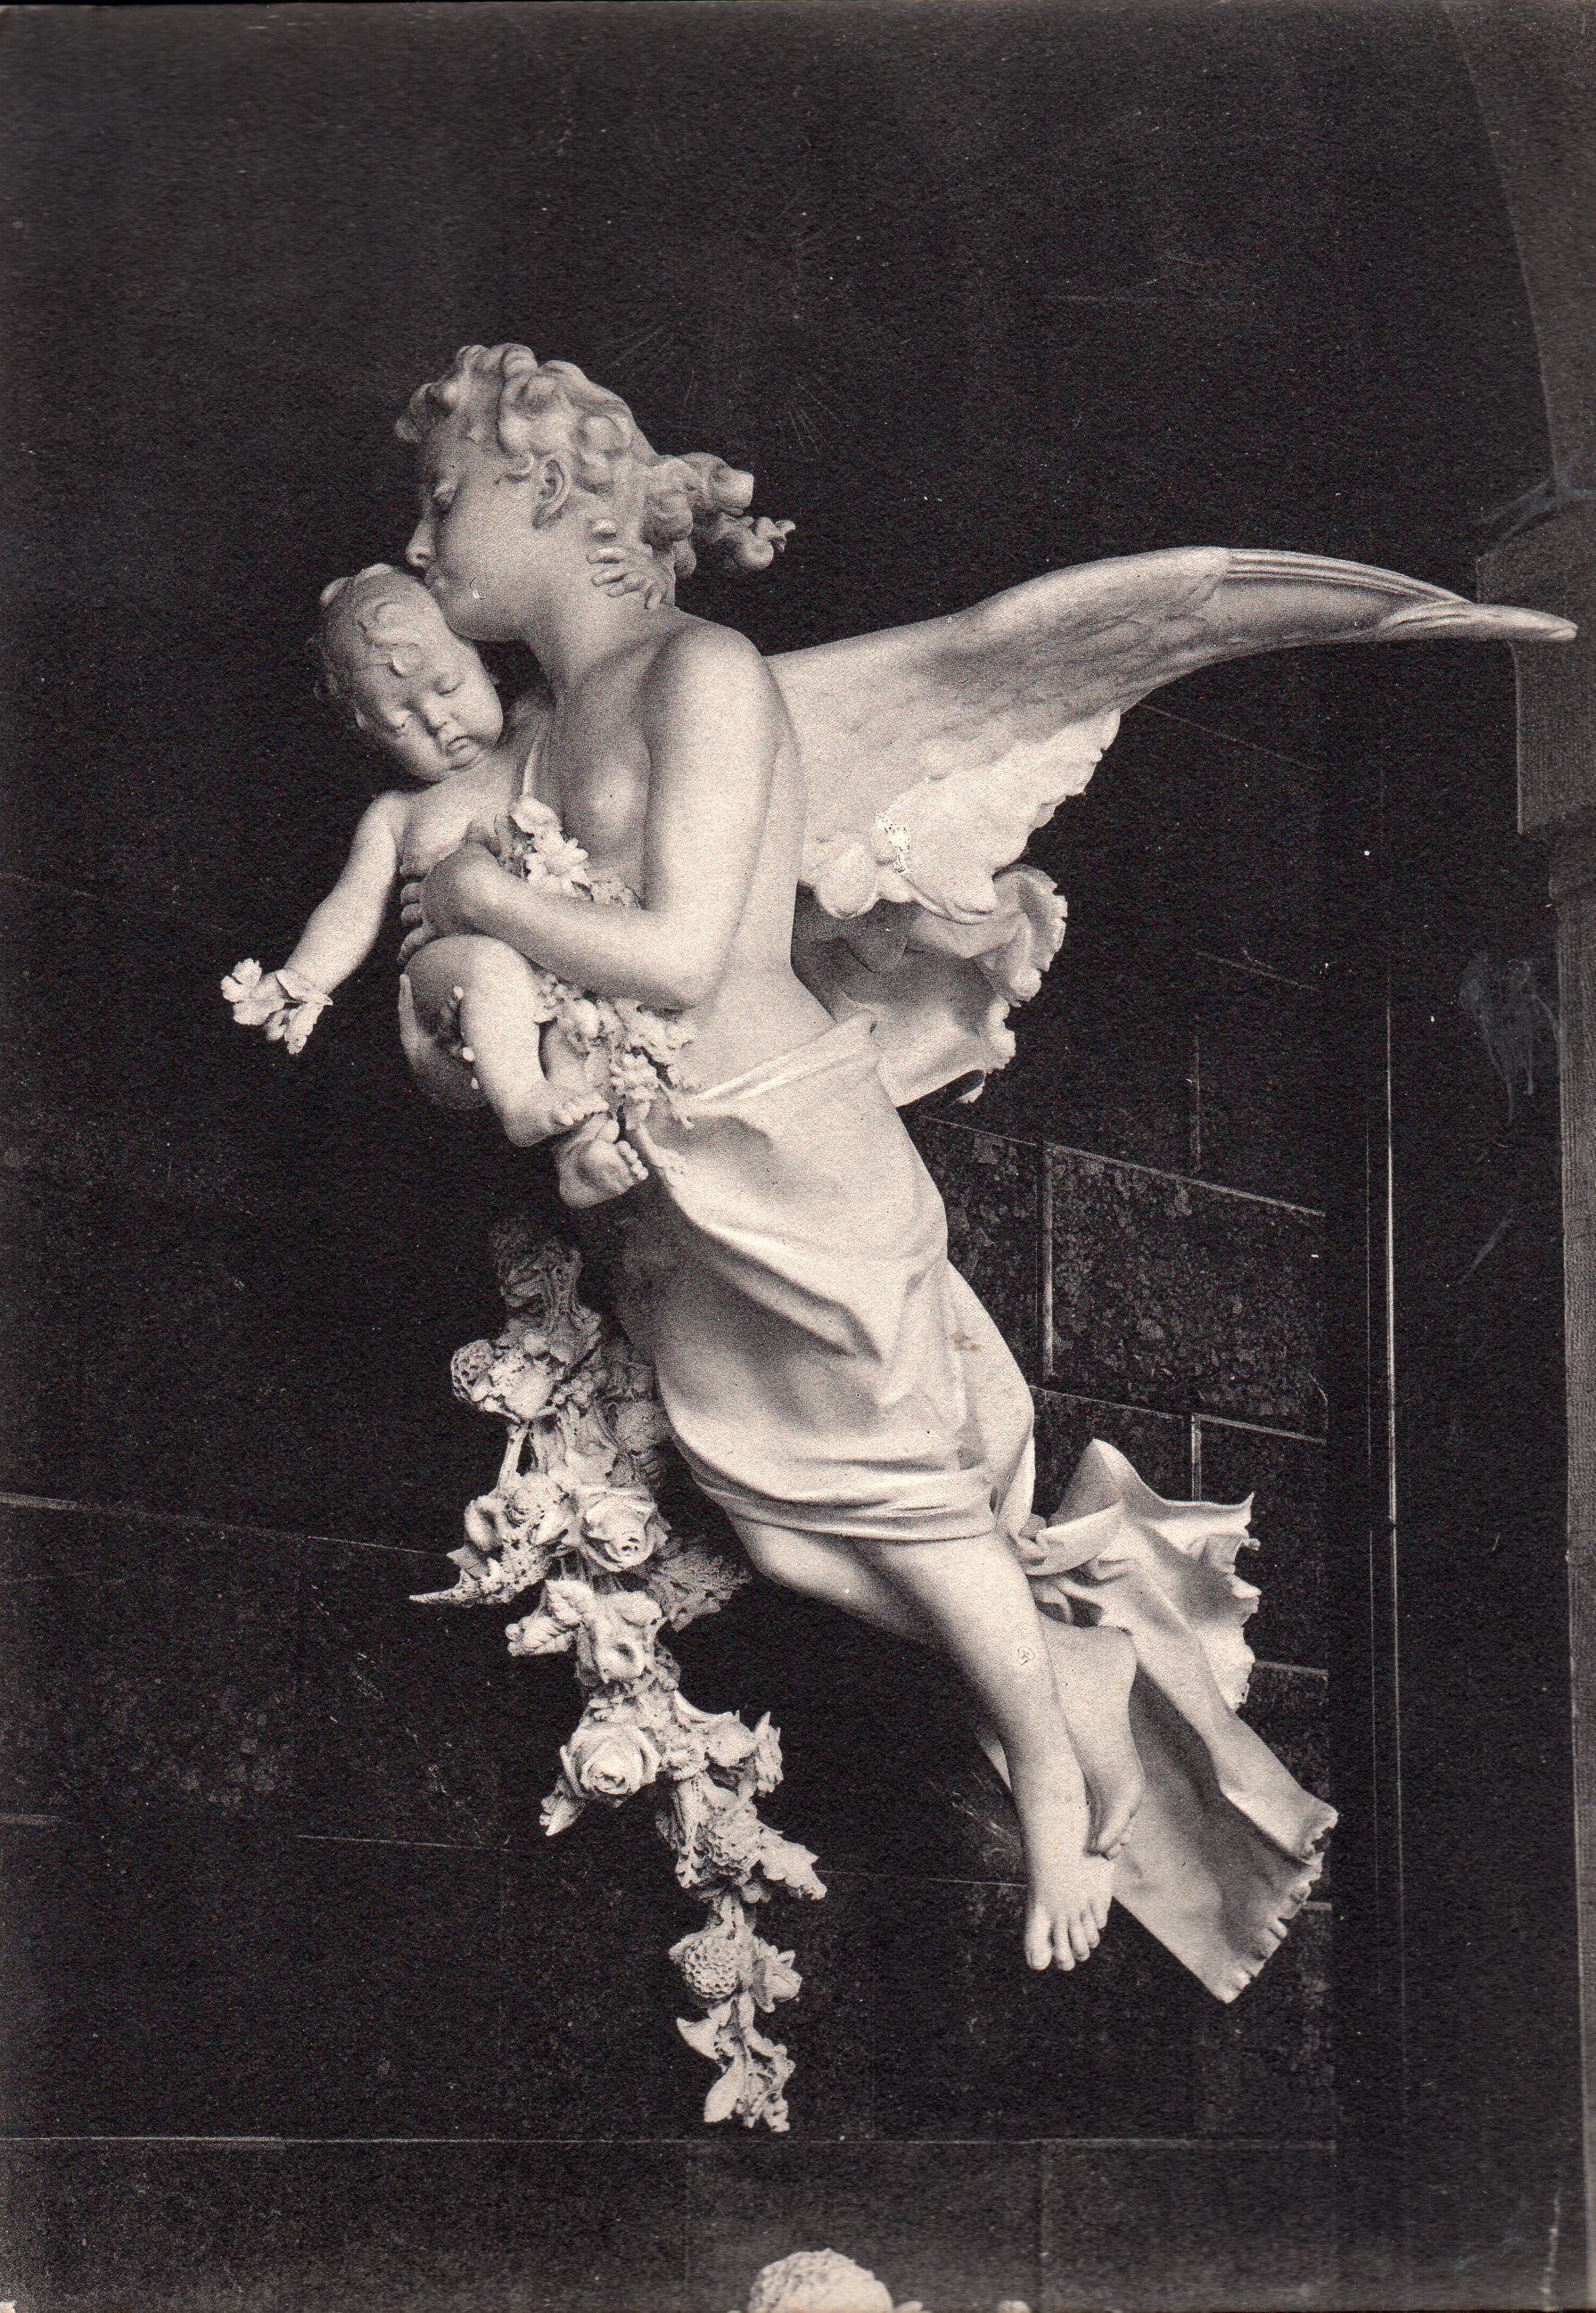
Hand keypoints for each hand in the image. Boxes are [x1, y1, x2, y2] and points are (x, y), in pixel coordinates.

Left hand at [397, 840, 501, 965]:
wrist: (480, 894)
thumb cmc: (481, 869)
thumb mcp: (480, 848)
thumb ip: (478, 836)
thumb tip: (485, 820)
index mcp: (435, 869)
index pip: (416, 866)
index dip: (410, 868)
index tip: (404, 869)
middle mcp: (426, 890)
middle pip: (408, 893)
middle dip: (405, 895)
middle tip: (404, 897)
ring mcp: (428, 911)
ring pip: (408, 915)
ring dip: (406, 917)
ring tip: (406, 920)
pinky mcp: (433, 931)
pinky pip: (414, 942)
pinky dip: (406, 950)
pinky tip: (401, 957)